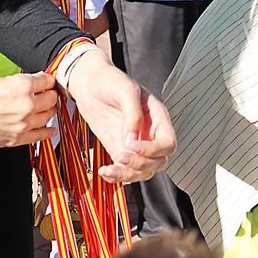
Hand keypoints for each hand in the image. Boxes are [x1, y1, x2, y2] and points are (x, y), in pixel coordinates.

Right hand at [0, 74, 57, 150]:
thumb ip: (16, 84)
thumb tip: (29, 85)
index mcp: (20, 86)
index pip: (47, 81)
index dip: (46, 82)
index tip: (46, 83)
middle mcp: (26, 105)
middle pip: (52, 99)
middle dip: (49, 96)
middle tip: (45, 95)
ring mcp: (23, 124)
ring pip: (49, 116)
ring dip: (47, 112)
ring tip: (44, 110)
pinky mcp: (16, 140)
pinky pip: (41, 136)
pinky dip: (47, 132)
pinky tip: (49, 130)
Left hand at [62, 47, 175, 183]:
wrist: (89, 84)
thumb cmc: (110, 81)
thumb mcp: (125, 90)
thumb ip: (133, 114)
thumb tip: (133, 141)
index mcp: (158, 119)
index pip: (168, 144)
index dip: (153, 150)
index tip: (132, 146)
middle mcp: (150, 134)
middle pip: (158, 162)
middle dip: (141, 164)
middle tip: (120, 156)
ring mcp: (135, 145)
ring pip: (143, 172)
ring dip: (128, 175)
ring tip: (109, 169)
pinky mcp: (119, 150)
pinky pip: (125, 171)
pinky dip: (116, 177)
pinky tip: (104, 171)